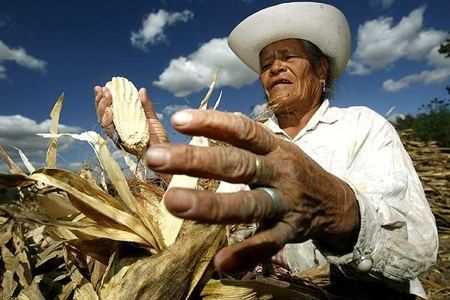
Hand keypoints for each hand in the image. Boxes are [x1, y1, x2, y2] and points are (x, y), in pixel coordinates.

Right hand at [94, 86, 168, 146]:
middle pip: (103, 115)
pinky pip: (111, 132)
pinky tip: (110, 111)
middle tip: (104, 90)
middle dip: (101, 102)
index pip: (109, 109)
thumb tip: (141, 90)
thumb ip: (146, 105)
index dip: (104, 99)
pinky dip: (108, 121)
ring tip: (107, 98)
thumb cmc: (157, 137)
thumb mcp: (152, 118)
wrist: (164, 150)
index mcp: (123, 123)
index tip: (103, 87)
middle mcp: (118, 130)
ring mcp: (118, 137)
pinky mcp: (120, 143)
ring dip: (103, 109)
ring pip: (104, 123)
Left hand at [146, 109, 359, 273]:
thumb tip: (200, 124)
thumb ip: (244, 140)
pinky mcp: (291, 231)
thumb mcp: (276, 147)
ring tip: (173, 203)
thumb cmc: (293, 170)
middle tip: (155, 158)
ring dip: (210, 204)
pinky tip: (220, 263)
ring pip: (248, 204)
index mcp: (274, 147)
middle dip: (195, 160)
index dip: (212, 122)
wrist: (336, 201)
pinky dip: (245, 253)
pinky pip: (268, 244)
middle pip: (236, 164)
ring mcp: (286, 203)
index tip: (178, 120)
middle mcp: (280, 171)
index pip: (242, 129)